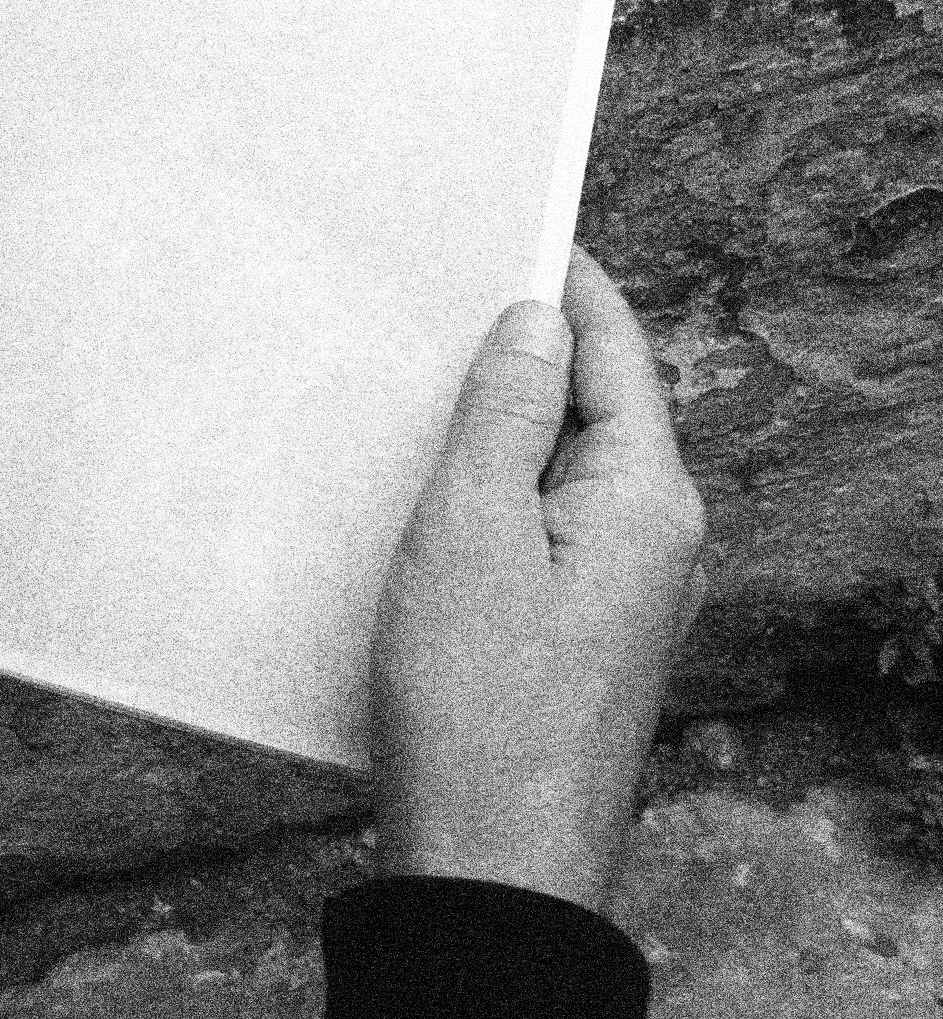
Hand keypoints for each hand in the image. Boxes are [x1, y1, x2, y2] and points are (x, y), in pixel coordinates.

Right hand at [368, 244, 706, 910]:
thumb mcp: (470, 527)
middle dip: (528, 350)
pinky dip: (506, 485)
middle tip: (449, 302)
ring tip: (434, 387)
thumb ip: (506, 412)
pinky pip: (554, 520)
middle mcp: (657, 538)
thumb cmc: (475, 706)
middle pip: (600, 402)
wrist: (489, 862)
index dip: (566, 283)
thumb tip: (536, 320)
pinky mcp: (588, 626)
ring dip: (510, 422)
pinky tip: (446, 487)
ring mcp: (627, 587)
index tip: (521, 230)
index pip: (617, 349)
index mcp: (647, 498)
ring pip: (571, 463)